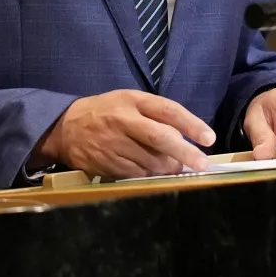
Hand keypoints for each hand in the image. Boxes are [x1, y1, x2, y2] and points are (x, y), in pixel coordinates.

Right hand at [32, 90, 215, 178]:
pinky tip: (151, 170)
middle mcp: (123, 122)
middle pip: (160, 139)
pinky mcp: (106, 165)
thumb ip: (156, 114)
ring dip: (168, 167)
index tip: (209, 138)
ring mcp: (113, 145)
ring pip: (151, 162)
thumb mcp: (130, 101)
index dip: (191, 125)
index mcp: (133, 101)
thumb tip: (185, 137)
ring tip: (174, 166)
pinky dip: (149, 175)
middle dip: (185, 153)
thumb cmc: (107, 111)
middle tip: (202, 164)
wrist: (66, 128)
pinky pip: (137, 175)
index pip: (168, 111)